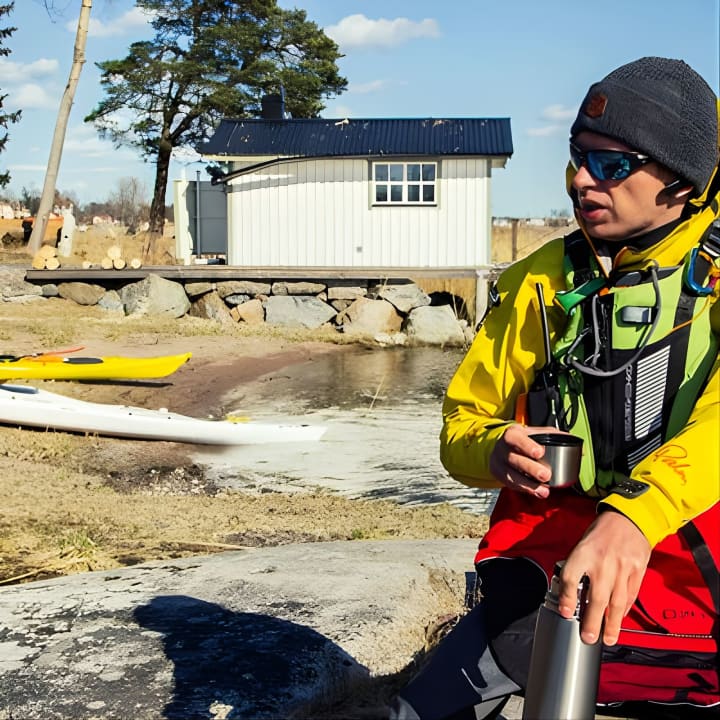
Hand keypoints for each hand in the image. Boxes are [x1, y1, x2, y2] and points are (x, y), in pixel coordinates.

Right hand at [489, 423, 562, 497]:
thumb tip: (575, 445)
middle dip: (530, 468)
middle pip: (514, 459)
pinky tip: (537, 492)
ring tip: (544, 490)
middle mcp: (503, 449)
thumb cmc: (523, 440)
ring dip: (529, 484)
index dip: (527, 445)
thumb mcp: (534, 433)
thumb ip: (553, 437)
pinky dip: (526, 489)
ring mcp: (500, 463)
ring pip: (511, 475)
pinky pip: (512, 484)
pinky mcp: (500, 476)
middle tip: (546, 475)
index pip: (516, 438)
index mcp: (512, 434)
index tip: (540, 452)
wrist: (502, 448)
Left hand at [558, 510, 650, 645]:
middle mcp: (602, 562)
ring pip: (616, 601)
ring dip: (612, 623)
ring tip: (608, 639)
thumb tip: (570, 593)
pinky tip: (620, 619)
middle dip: (592, 621)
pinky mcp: (637, 570)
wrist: (628, 518)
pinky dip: (625, 610)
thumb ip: (577, 568)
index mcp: (583, 552)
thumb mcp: (582, 545)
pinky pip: (630, 595)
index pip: (572, 578)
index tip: (566, 613)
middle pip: (596, 597)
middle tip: (589, 637)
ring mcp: (622, 567)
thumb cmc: (601, 533)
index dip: (567, 598)